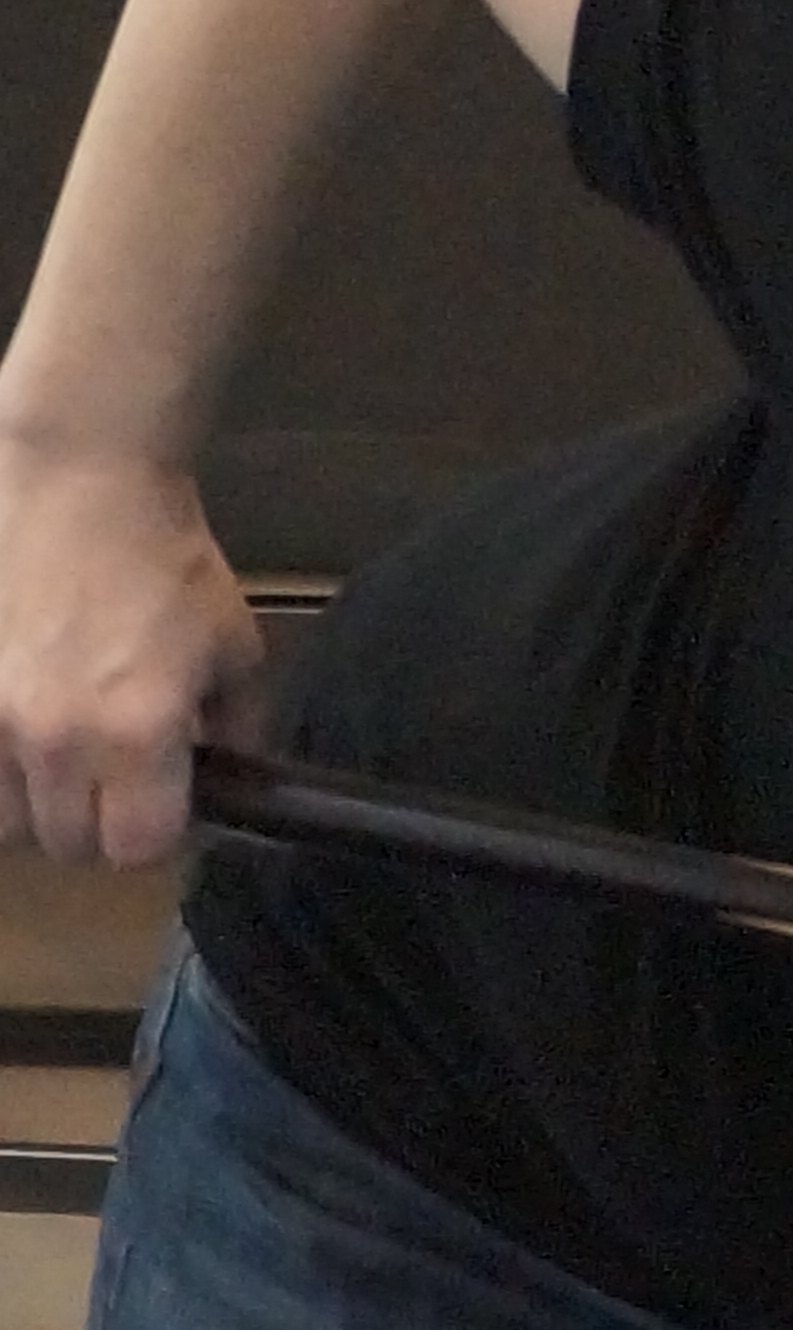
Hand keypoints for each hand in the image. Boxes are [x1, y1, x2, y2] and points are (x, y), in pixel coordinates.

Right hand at [0, 438, 254, 863]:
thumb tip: (224, 780)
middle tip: (110, 785)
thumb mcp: (233, 650)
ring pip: (4, 820)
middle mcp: (56, 736)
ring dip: (34, 804)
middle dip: (96, 825)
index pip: (136, 849)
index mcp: (138, 734)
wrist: (80, 480)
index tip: (161, 810)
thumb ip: (234, 730)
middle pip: (66, 843)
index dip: (154, 837)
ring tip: (59, 764)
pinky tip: (20, 735)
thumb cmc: (164, 560)